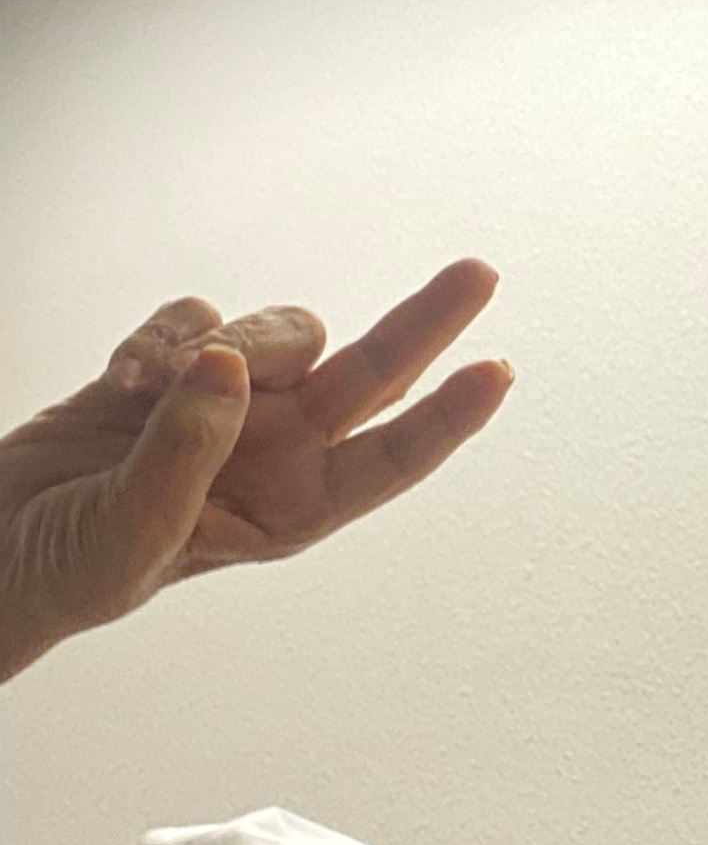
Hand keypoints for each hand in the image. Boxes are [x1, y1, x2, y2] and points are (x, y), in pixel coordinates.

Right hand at [0, 260, 511, 683]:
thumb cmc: (69, 571)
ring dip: (220, 344)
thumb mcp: (132, 533)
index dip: (447, 418)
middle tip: (480, 274)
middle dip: (423, 321)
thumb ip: (186, 452)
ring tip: (146, 389)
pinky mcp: (173, 369)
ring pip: (276, 333)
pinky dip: (158, 336)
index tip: (499, 373)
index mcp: (290, 509)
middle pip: (371, 373)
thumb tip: (232, 370)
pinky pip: (195, 318)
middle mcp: (276, 452)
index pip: (387, 458)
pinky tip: (118, 379)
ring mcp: (228, 405)